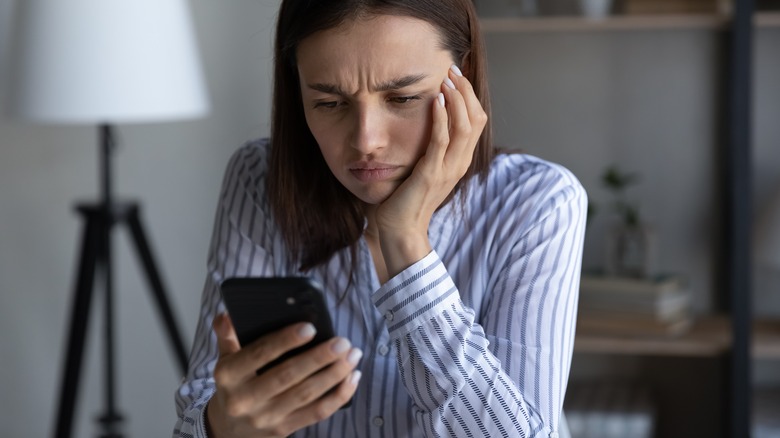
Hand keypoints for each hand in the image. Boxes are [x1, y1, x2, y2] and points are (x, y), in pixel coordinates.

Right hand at [206, 313, 361, 437]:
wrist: (227, 430)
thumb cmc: (234, 386)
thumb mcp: (224, 359)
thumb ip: (227, 336)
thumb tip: (228, 314)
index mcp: (229, 375)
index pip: (259, 354)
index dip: (285, 341)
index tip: (310, 328)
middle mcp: (245, 398)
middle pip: (288, 375)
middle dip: (319, 357)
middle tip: (342, 342)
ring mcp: (266, 417)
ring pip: (306, 394)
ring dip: (334, 374)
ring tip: (352, 356)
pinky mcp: (283, 430)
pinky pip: (316, 413)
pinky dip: (338, 396)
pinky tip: (351, 378)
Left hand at [375, 65, 487, 276]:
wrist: (400, 230)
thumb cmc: (405, 199)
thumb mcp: (423, 169)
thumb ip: (429, 149)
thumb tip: (424, 124)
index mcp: (459, 161)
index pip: (476, 122)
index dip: (470, 96)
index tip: (457, 76)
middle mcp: (459, 164)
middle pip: (476, 119)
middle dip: (466, 91)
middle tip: (453, 69)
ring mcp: (448, 170)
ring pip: (464, 127)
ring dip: (456, 99)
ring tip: (446, 79)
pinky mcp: (431, 174)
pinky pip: (441, 141)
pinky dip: (441, 118)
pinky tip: (436, 100)